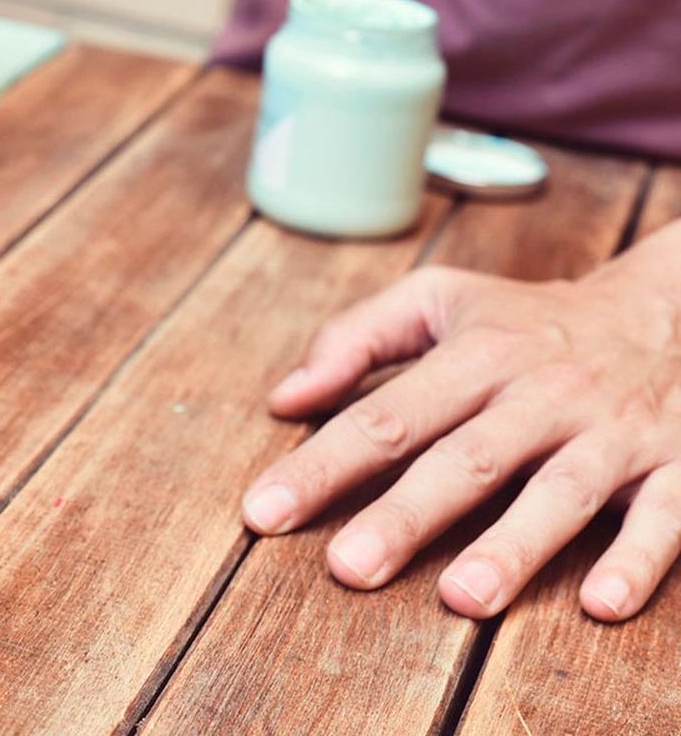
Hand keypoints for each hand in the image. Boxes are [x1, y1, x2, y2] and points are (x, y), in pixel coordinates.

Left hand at [242, 228, 680, 620]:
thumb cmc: (529, 318)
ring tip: (461, 598)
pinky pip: (665, 515)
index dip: (323, 464)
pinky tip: (602, 602)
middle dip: (406, 514)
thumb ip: (354, 340)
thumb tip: (282, 399)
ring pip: (560, 491)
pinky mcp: (678, 465)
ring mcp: (612, 431)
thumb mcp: (440, 300)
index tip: (264, 510)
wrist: (673, 307)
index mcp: (477, 355)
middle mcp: (542, 393)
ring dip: (513, 544)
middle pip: (467, 459)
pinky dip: (637, 557)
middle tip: (349, 568)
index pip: (386, 416)